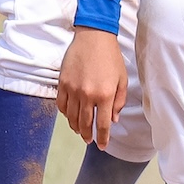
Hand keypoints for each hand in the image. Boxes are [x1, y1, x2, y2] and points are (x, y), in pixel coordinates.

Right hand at [57, 27, 126, 148]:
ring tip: (80, 130)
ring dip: (76, 127)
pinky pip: (62, 106)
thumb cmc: (111, 57)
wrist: (94, 37)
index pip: (103, 124)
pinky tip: (70, 116)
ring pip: (72, 117)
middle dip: (87, 135)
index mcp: (105, 95)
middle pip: (85, 124)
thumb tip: (114, 119)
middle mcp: (88, 95)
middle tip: (89, 140)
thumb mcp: (122, 79)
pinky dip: (66, 114)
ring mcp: (73, 90)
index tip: (102, 146)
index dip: (103, 138)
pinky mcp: (62, 84)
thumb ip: (119, 101)